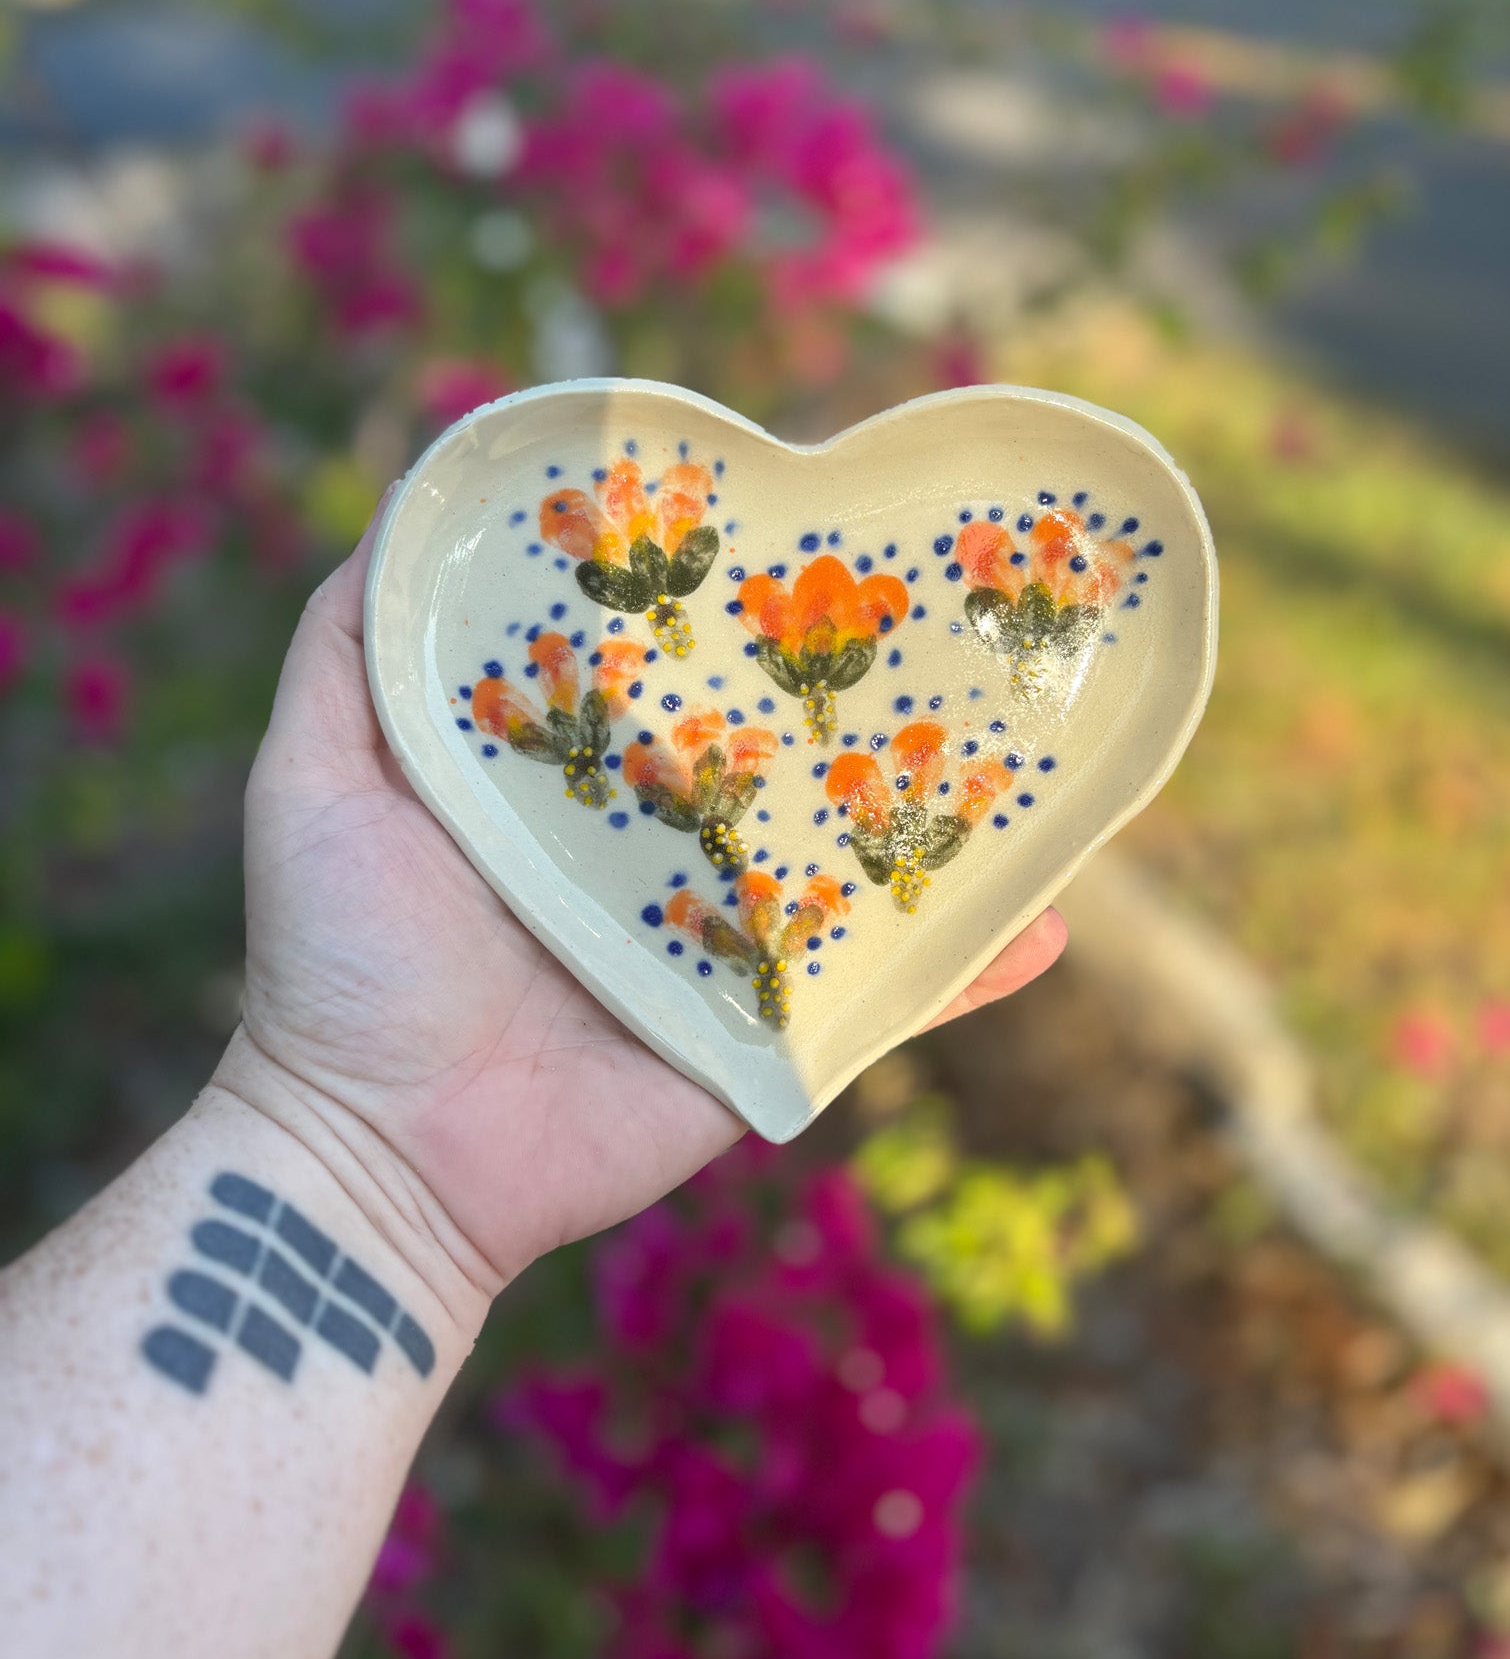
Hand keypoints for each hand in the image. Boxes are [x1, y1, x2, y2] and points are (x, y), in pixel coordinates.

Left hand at [223, 493, 1067, 1311]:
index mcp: (568, 784)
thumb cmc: (340, 959)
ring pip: (845, 869)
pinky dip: (964, 973)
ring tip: (1026, 749)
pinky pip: (878, 1002)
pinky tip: (1047, 923)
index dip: (719, 610)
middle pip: (773, 761)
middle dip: (851, 700)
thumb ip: (348, 650)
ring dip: (936, 822)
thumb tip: (404, 504)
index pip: (666, 678)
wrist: (382, 1153)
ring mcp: (720, 946)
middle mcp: (655, 852)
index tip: (784, 524)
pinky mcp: (762, 1039)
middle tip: (941, 622)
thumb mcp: (313, 776)